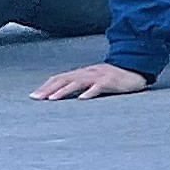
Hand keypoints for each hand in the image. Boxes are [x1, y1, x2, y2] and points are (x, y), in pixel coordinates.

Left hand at [32, 61, 151, 101]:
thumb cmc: (114, 78)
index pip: (60, 77)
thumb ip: (80, 84)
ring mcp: (99, 76)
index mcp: (83, 73)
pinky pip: (99, 87)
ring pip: (78, 82)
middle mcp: (88, 72)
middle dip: (48, 89)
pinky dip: (90, 92)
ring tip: (52, 99)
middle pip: (65, 79)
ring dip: (64, 91)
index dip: (46, 86)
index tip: (33, 96)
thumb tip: (61, 93)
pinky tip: (82, 99)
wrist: (136, 69)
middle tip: (36, 99)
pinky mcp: (111, 81)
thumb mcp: (94, 79)